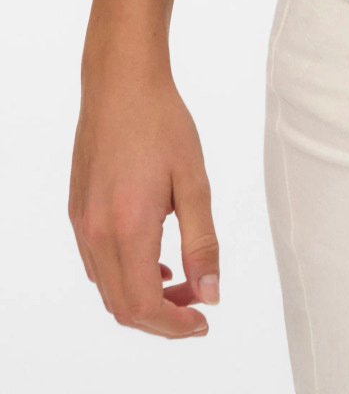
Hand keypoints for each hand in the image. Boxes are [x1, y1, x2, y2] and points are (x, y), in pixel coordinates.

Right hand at [69, 48, 219, 338]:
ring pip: (107, 288)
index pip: (144, 306)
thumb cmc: (162, 122)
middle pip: (122, 306)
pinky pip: (96, 264)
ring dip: (143, 297)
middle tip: (199, 301)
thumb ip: (203, 241)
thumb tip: (211, 292)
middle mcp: (96, 233)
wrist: (121, 83)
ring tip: (182, 278)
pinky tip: (154, 256)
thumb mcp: (194, 181)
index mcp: (127, 228)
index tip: (203, 321)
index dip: (174, 325)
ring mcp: (81, 224)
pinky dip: (124, 275)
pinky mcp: (77, 211)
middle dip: (162, 316)